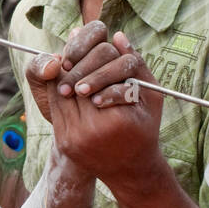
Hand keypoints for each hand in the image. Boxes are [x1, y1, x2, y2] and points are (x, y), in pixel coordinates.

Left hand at [25, 21, 163, 189]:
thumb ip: (137, 64)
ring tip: (69, 69)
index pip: (96, 74)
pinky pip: (57, 111)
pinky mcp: (65, 144)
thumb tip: (118, 35)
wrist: (129, 171)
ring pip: (62, 97)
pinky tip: (65, 86)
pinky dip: (58, 95)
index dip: (87, 58)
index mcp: (119, 117)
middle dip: (74, 68)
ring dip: (63, 79)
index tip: (90, 51)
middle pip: (75, 84)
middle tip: (71, 57)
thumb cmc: (145, 128)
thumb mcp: (151, 96)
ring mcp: (76, 138)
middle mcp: (94, 130)